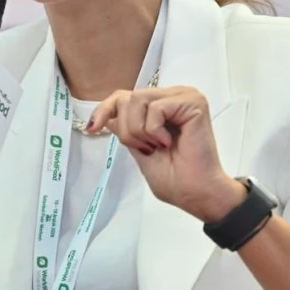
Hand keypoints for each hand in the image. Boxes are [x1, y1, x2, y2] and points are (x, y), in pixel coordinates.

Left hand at [86, 86, 244, 222]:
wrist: (196, 193)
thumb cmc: (175, 179)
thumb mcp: (139, 150)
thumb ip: (127, 129)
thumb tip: (109, 116)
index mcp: (161, 106)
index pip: (124, 96)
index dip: (104, 109)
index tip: (92, 129)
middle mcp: (173, 96)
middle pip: (127, 98)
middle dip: (128, 129)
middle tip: (147, 149)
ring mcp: (184, 96)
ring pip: (138, 99)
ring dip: (140, 130)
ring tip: (158, 146)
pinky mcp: (193, 102)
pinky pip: (156, 108)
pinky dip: (154, 130)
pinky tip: (169, 142)